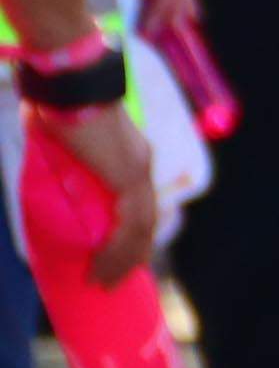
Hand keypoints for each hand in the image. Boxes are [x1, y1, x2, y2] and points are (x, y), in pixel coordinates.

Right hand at [52, 104, 158, 287]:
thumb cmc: (57, 105)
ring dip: (123, 259)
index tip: (119, 258)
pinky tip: (103, 268)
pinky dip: (118, 251)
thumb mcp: (58, 144)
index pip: (139, 203)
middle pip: (147, 219)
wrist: (68, 84)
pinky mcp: (129, 176)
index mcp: (130, 156)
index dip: (132, 233)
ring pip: (142, 227)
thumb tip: (42, 177)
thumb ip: (58, 164)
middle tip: (112, 281)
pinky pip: (132, 225)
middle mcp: (142, 164)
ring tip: (103, 282)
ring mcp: (140, 169)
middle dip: (131, 254)